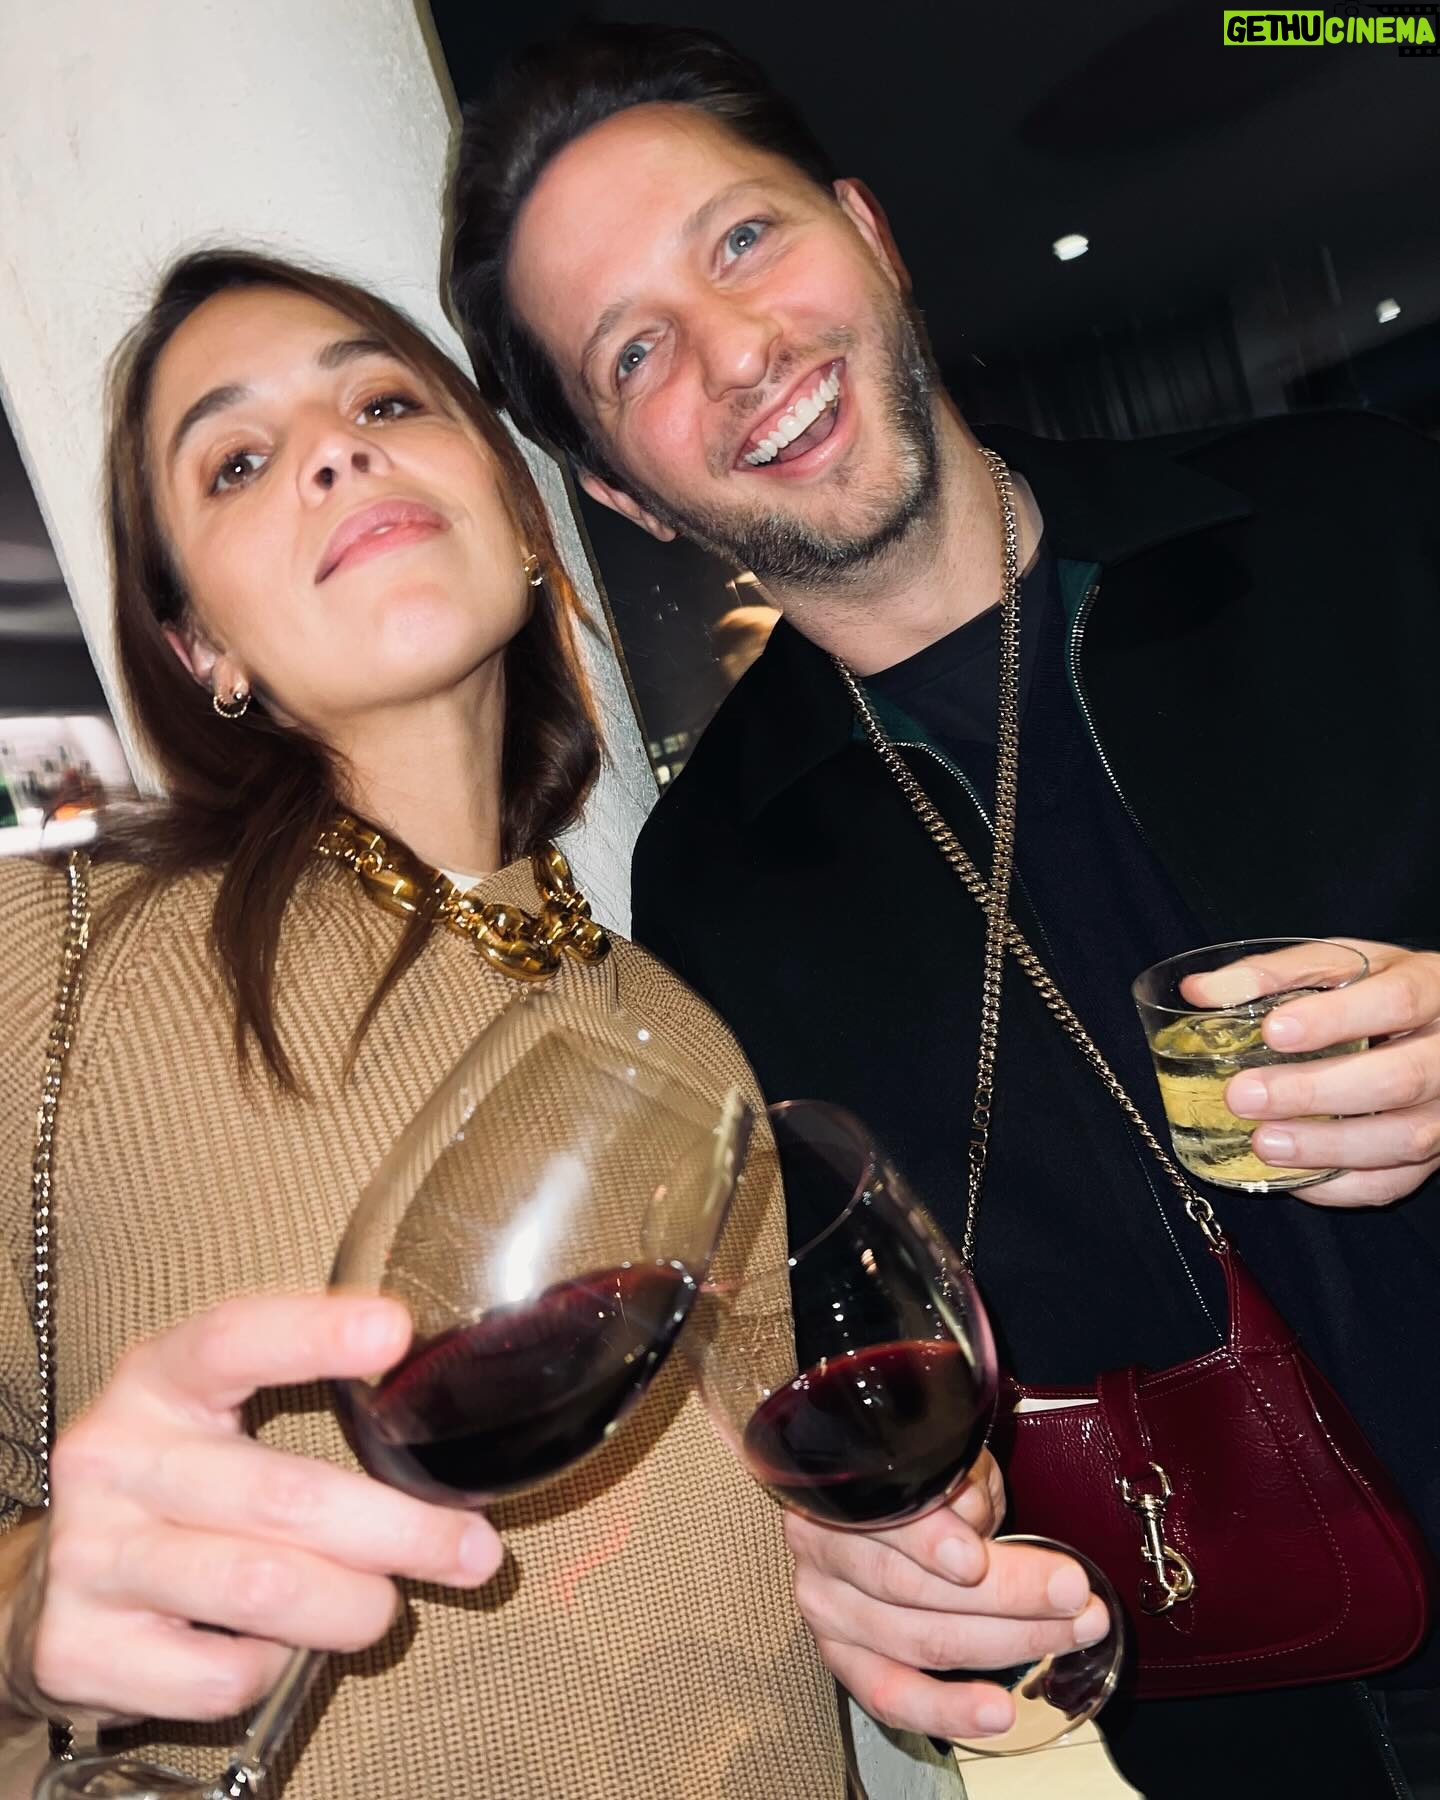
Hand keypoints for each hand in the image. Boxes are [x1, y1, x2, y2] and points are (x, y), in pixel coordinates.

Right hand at [3, 1293, 501, 1724]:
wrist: (54, 1579)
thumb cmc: (181, 1484)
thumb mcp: (220, 1417)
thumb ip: (306, 1400)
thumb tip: (447, 1422)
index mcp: (157, 1378)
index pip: (232, 1341)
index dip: (313, 1336)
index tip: (394, 1331)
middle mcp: (113, 1457)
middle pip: (282, 1494)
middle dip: (400, 1530)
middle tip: (470, 1549)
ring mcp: (90, 1553)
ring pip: (262, 1588)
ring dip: (352, 1607)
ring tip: (381, 1606)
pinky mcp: (77, 1647)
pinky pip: (219, 1671)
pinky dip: (273, 1667)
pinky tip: (274, 1645)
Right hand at [784, 1449, 1108, 1740]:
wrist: (874, 1508)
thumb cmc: (915, 1483)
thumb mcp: (943, 1461)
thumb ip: (958, 1486)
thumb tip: (975, 1522)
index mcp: (845, 1490)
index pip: (889, 1519)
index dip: (933, 1541)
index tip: (982, 1558)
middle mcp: (824, 1549)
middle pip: (911, 1587)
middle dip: (1006, 1595)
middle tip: (1070, 1595)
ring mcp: (831, 1610)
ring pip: (918, 1641)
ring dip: (1005, 1643)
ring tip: (1066, 1635)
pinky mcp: (845, 1659)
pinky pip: (894, 1697)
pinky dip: (948, 1709)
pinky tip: (995, 1713)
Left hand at [1208, 941, 1439, 1206]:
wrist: (1435, 1023)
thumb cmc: (1378, 989)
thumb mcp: (1337, 964)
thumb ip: (1272, 974)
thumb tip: (1199, 991)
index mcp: (1430, 987)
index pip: (1394, 1001)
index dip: (1335, 1019)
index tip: (1273, 1031)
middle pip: (1399, 1078)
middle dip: (1316, 1092)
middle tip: (1244, 1095)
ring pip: (1404, 1138)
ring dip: (1328, 1147)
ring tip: (1263, 1142)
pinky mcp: (1435, 1155)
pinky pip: (1394, 1182)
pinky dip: (1341, 1187)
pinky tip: (1291, 1176)